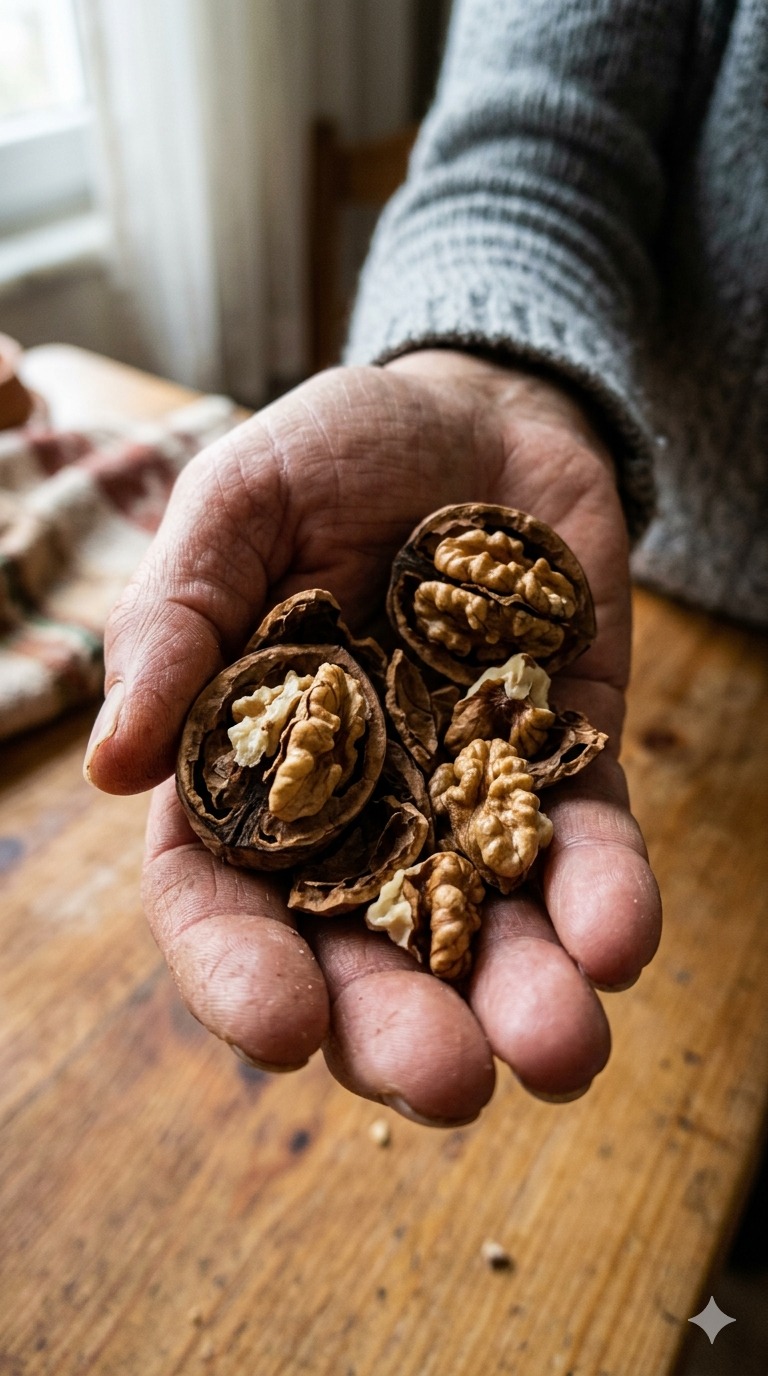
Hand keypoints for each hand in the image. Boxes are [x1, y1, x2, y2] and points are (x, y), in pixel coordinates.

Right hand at [85, 351, 660, 1125]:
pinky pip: (584, 845)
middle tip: (444, 1083)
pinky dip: (602, 897)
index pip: (219, 899)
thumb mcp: (237, 503)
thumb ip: (175, 620)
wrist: (480, 410)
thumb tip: (110, 765)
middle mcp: (351, 809)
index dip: (239, 973)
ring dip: (524, 996)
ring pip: (487, 927)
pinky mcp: (561, 763)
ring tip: (562, 1050)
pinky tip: (621, 940)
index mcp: (244, 767)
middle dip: (399, 1027)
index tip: (280, 1030)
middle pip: (362, 950)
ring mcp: (463, 795)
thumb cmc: (332, 451)